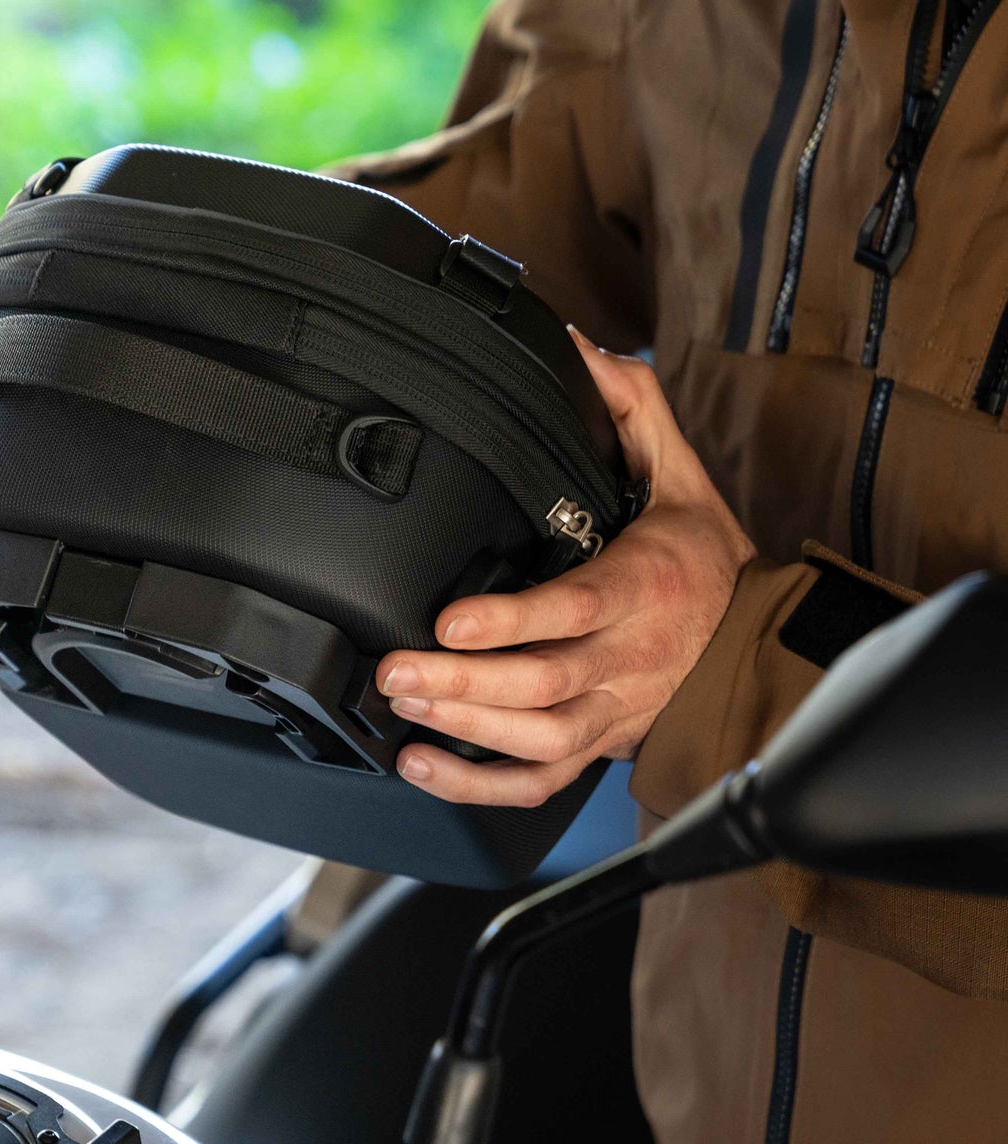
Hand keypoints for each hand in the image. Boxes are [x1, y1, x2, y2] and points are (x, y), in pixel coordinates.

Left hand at [376, 329, 755, 806]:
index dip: (509, 622)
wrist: (754, 647)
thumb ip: (629, 411)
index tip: (450, 620)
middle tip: (396, 668)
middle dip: (460, 682)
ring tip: (403, 710)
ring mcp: (609, 712)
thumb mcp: (681, 475)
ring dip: (464, 730)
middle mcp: (626, 659)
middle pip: (540, 684)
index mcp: (643, 588)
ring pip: (536, 739)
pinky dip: (475, 785)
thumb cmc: (707, 566)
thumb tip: (579, 351)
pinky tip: (423, 765)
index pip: (572, 610)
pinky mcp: (594, 749)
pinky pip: (536, 783)